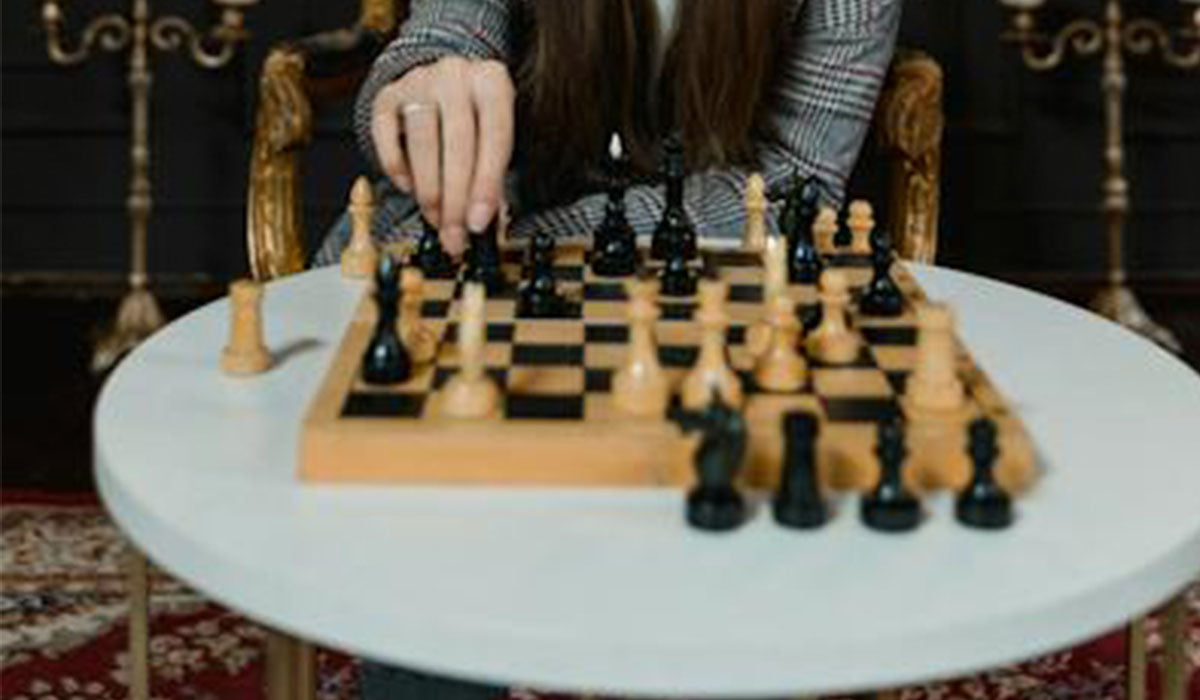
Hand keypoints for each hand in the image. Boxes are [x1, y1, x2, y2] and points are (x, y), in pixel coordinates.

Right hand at [370, 56, 514, 255]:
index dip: (487, 185)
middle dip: (455, 198)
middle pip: (457, 142)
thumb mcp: (495, 137)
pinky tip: (408, 187)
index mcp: (492, 81)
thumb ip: (493, 177)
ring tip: (435, 218)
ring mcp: (419, 80)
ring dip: (428, 189)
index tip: (478, 223)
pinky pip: (386, 134)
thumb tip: (481, 224)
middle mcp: (455, 74)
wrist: (444, 81)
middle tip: (454, 234)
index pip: (495, 137)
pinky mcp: (388, 93)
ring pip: (422, 140)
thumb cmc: (476, 118)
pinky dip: (396, 166)